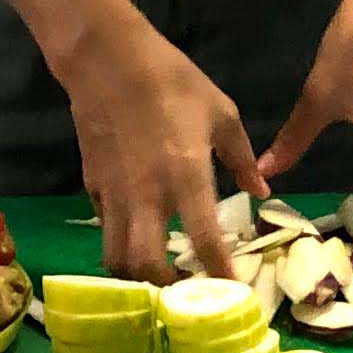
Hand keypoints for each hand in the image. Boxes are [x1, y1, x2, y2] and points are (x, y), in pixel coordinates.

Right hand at [57, 9, 263, 280]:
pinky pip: (105, 228)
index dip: (220, 274)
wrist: (108, 60)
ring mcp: (115, 194)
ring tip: (158, 277)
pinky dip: (119, 241)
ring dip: (137, 275)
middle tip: (187, 293)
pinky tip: (137, 235)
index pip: (204, 241)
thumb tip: (260, 191)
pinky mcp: (93, 185)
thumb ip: (240, 159)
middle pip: (145, 267)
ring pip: (115, 258)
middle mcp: (147, 196)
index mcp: (186, 177)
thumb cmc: (173, 81)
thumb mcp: (221, 114)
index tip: (234, 292)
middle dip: (166, 290)